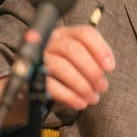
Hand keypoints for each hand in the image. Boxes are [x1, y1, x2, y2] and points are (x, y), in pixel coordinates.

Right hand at [0, 23, 115, 127]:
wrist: (26, 91)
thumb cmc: (58, 75)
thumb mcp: (75, 65)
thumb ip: (90, 63)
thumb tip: (104, 72)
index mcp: (64, 35)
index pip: (84, 33)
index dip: (100, 49)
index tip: (110, 68)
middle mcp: (49, 42)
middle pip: (73, 49)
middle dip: (91, 70)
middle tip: (102, 86)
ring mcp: (36, 58)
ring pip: (61, 66)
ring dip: (81, 84)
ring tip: (92, 98)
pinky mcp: (28, 77)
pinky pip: (50, 85)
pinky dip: (69, 95)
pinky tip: (80, 103)